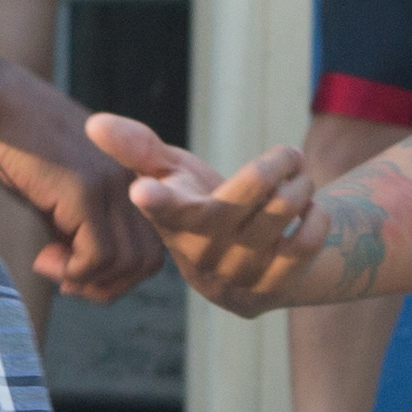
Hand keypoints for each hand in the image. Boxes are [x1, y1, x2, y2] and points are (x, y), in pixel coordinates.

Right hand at [0, 70, 157, 299]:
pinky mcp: (85, 190)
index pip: (150, 248)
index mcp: (132, 179)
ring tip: (49, 264)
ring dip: (85, 279)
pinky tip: (43, 257)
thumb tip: (83, 276)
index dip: (118, 274)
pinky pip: (96, 255)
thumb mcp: (58, 195)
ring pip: (124, 263)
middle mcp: (131, 180)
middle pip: (146, 262)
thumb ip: (79, 229)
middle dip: (107, 285)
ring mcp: (111, 185)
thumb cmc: (18, 147)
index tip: (77, 272)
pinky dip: (72, 271)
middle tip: (66, 281)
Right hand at [83, 113, 341, 309]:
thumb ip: (139, 149)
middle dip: (278, 163)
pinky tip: (308, 213)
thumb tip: (93, 124)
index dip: (154, 199)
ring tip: (299, 180)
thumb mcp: (172, 174)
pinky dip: (317, 215)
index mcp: (174, 221)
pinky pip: (309, 239)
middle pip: (251, 190)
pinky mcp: (272, 288)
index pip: (163, 209)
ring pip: (285, 209)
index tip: (143, 192)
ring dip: (301, 185)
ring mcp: (238, 274)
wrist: (249, 263)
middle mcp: (201, 253)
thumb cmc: (202, 204)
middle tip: (287, 155)